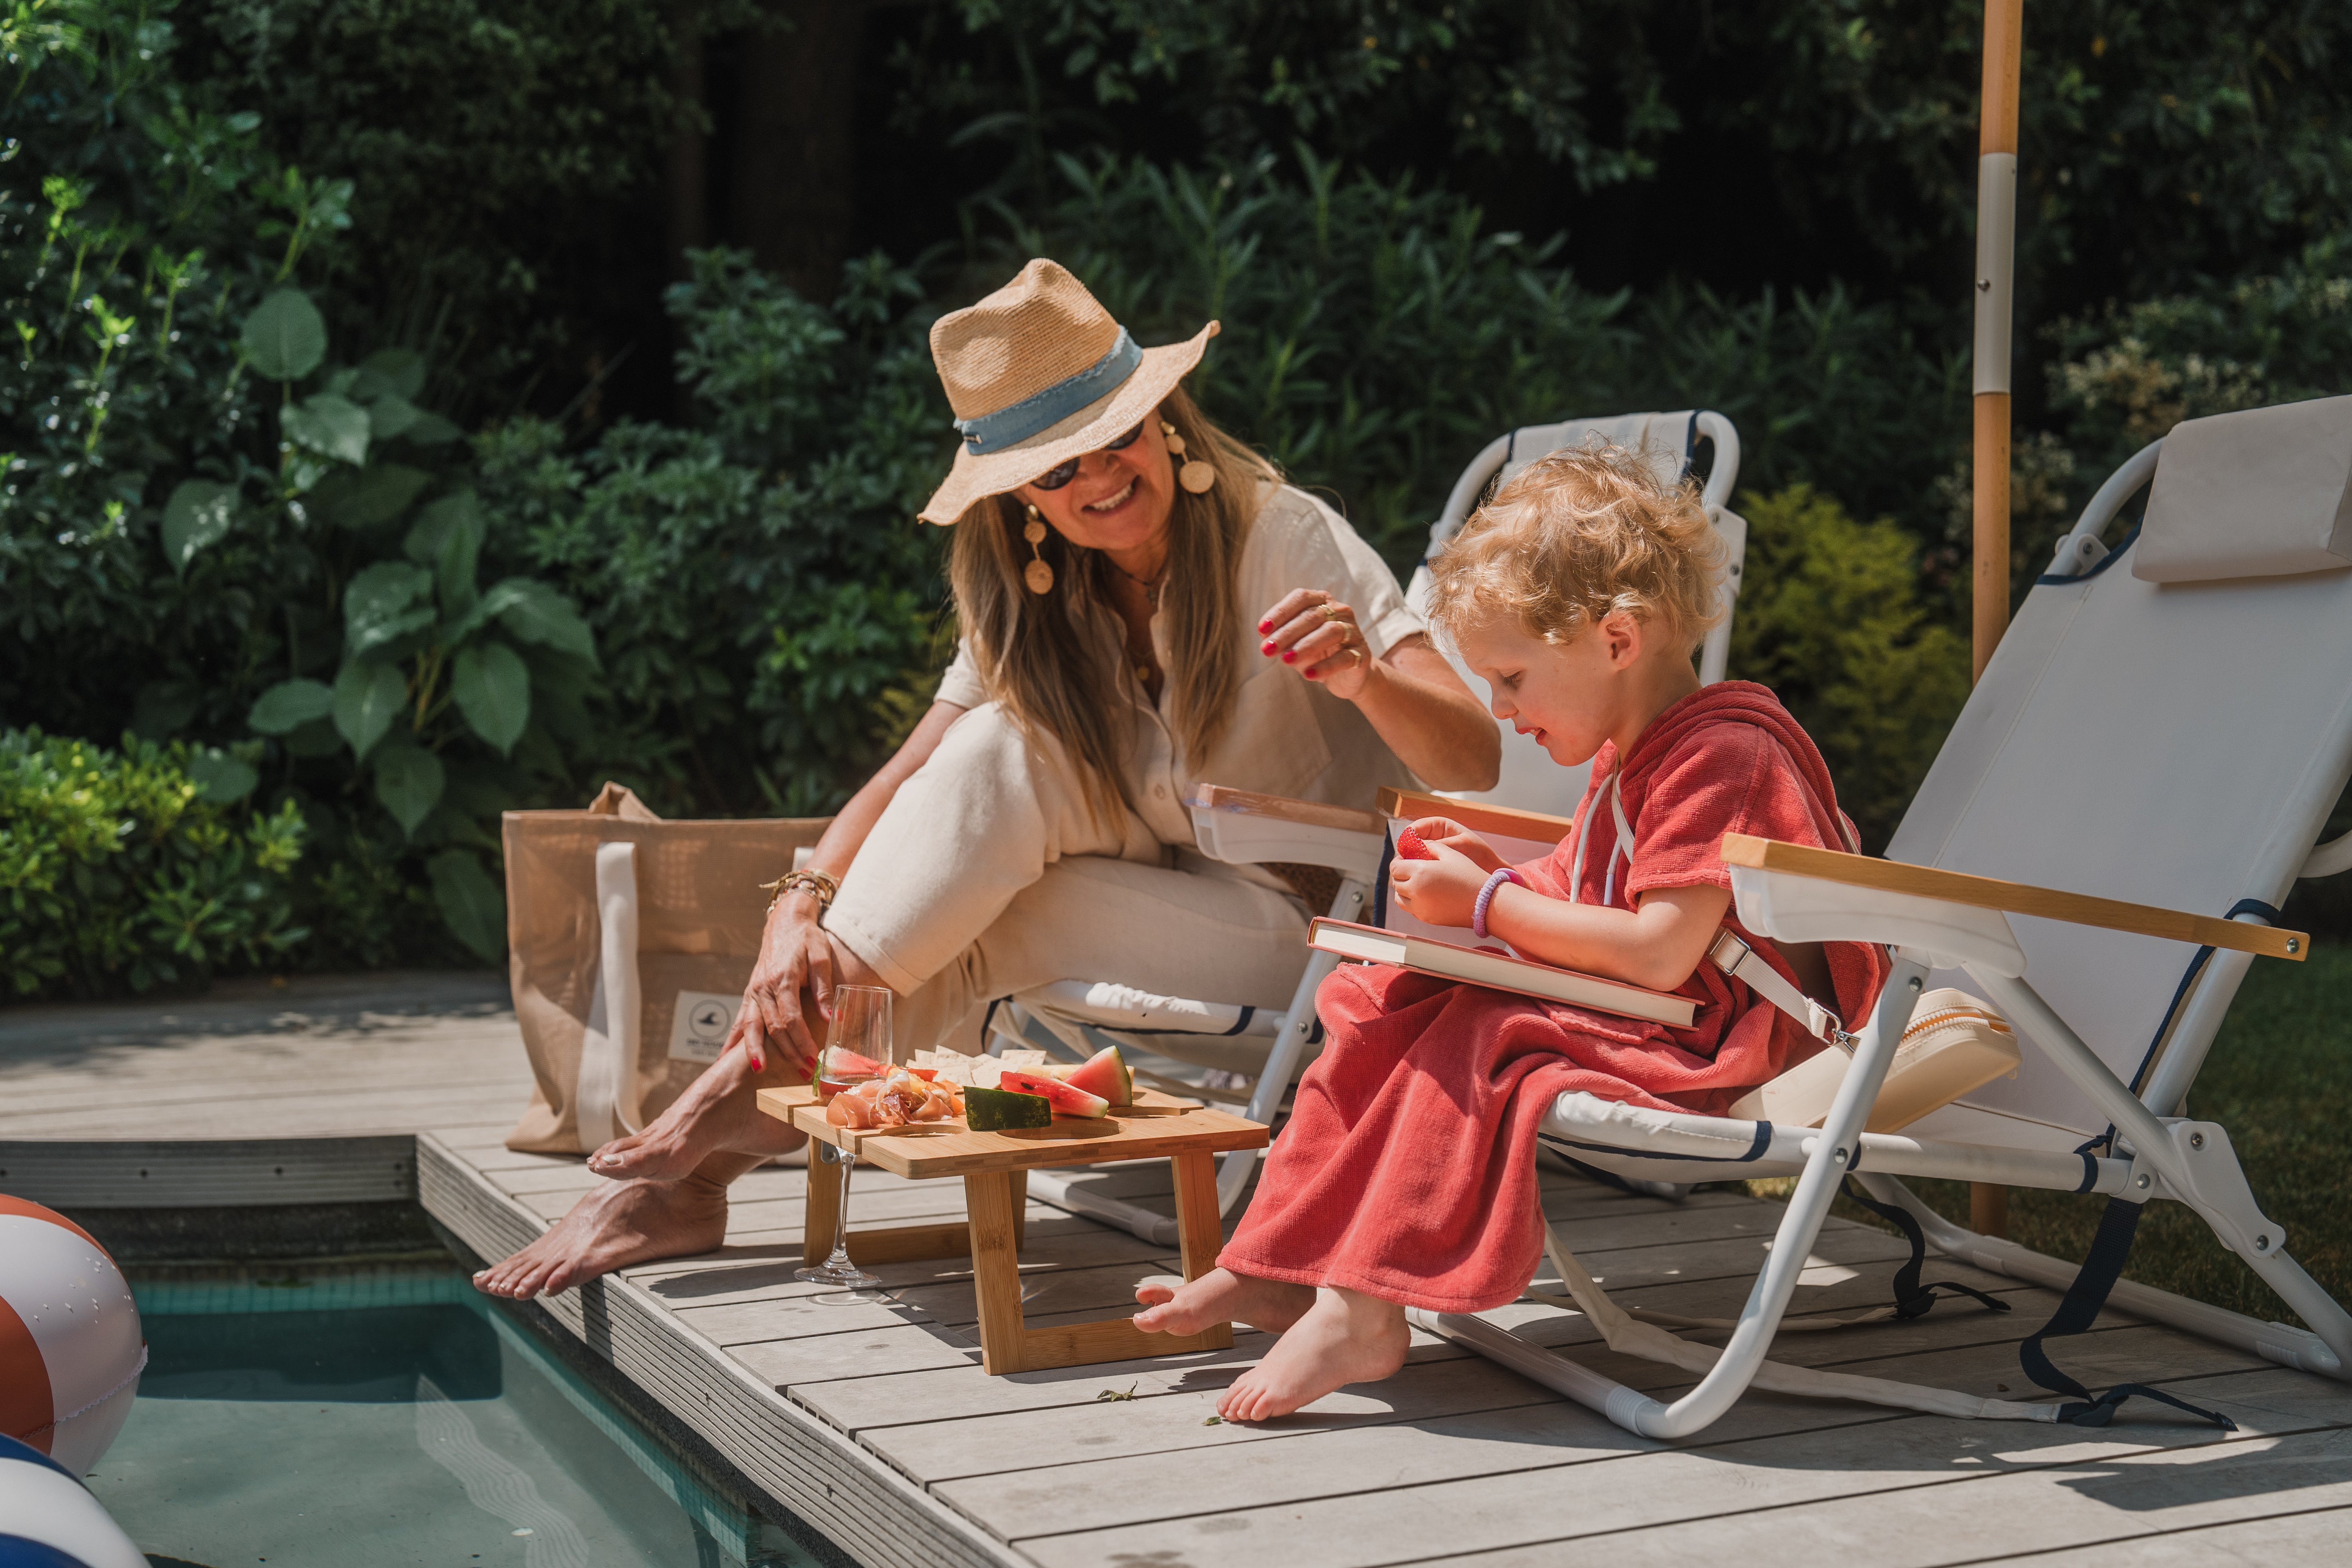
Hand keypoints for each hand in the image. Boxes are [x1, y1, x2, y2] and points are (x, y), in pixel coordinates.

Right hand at [728, 892, 832, 1074]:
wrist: (784, 923)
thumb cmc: (807, 939)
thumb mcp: (820, 957)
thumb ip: (825, 989)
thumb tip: (833, 1018)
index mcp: (782, 979)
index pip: (791, 1018)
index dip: (801, 1041)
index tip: (812, 1059)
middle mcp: (763, 988)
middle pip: (772, 1027)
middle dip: (786, 1052)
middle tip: (802, 1073)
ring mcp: (753, 991)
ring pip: (751, 1026)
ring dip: (755, 1051)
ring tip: (760, 1073)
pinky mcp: (749, 994)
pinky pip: (739, 1020)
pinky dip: (733, 1040)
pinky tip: (726, 1059)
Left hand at [1258, 588, 1372, 699]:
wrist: (1345, 676)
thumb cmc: (1315, 653)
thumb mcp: (1294, 644)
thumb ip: (1281, 638)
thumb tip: (1266, 637)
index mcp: (1322, 601)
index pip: (1301, 598)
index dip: (1280, 612)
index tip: (1261, 630)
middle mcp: (1340, 611)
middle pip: (1313, 615)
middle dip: (1286, 633)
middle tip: (1266, 650)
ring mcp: (1353, 631)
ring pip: (1331, 631)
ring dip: (1305, 646)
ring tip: (1285, 661)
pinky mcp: (1362, 654)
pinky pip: (1344, 658)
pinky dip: (1325, 666)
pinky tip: (1308, 674)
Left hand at [1387, 840, 1491, 928]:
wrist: (1485, 902)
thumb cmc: (1469, 875)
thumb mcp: (1450, 853)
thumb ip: (1430, 846)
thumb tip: (1415, 846)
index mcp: (1420, 872)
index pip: (1394, 867)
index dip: (1398, 862)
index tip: (1405, 859)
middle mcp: (1416, 891)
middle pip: (1395, 882)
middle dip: (1401, 874)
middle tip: (1412, 869)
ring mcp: (1420, 907)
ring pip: (1399, 898)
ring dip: (1403, 890)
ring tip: (1416, 883)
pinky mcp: (1426, 918)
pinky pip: (1410, 909)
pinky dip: (1412, 901)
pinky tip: (1425, 894)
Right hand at [1407, 816, 1503, 873]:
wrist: (1488, 869)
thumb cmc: (1480, 853)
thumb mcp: (1463, 845)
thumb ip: (1443, 844)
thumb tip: (1421, 846)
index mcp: (1438, 825)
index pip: (1416, 827)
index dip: (1407, 837)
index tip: (1404, 849)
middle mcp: (1432, 836)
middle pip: (1410, 842)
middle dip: (1407, 851)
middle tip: (1406, 862)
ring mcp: (1430, 851)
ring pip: (1412, 854)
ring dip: (1411, 862)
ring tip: (1414, 871)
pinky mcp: (1431, 864)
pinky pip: (1419, 865)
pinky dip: (1417, 870)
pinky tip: (1419, 877)